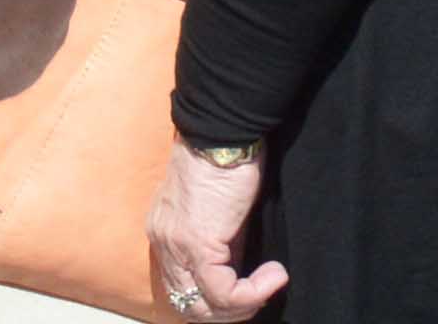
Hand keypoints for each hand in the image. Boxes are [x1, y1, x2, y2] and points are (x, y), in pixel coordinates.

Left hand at [149, 143, 286, 319]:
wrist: (224, 132)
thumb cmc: (228, 160)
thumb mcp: (221, 210)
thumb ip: (223, 240)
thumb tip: (240, 268)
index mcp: (164, 232)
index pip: (181, 288)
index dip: (216, 300)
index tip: (249, 289)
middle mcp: (162, 242)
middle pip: (187, 305)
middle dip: (229, 312)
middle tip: (261, 295)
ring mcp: (176, 245)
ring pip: (203, 307)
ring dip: (243, 307)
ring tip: (269, 286)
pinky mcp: (196, 243)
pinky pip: (224, 292)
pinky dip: (253, 293)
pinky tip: (275, 275)